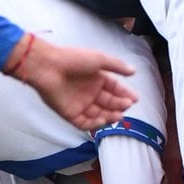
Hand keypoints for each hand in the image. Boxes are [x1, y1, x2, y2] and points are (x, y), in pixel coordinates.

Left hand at [8, 36, 135, 131]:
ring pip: (98, 115)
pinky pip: (84, 123)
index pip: (115, 89)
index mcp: (96, 78)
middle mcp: (89, 91)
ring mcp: (79, 103)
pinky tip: (103, 120)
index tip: (135, 99)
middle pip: (108, 103)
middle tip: (127, 106)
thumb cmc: (72, 59)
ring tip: (119, 115)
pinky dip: (94, 124)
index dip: (125, 94)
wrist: (48, 66)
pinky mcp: (69, 113)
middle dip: (119, 105)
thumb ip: (117, 66)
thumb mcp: (99, 59)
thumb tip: (134, 71)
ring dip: (110, 116)